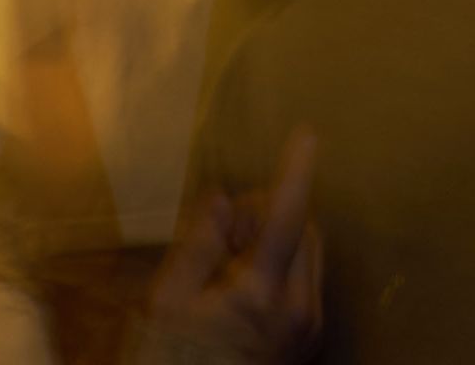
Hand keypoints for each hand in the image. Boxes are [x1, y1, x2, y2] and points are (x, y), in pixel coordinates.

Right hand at [140, 136, 323, 363]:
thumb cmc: (166, 360)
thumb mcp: (164, 303)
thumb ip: (198, 246)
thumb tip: (225, 199)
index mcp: (261, 297)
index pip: (286, 217)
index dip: (294, 172)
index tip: (307, 134)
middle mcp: (299, 312)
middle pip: (304, 230)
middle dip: (270, 214)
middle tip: (224, 232)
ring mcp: (309, 329)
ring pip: (310, 253)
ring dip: (279, 239)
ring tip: (227, 264)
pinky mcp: (309, 340)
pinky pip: (307, 282)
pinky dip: (284, 267)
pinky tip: (242, 287)